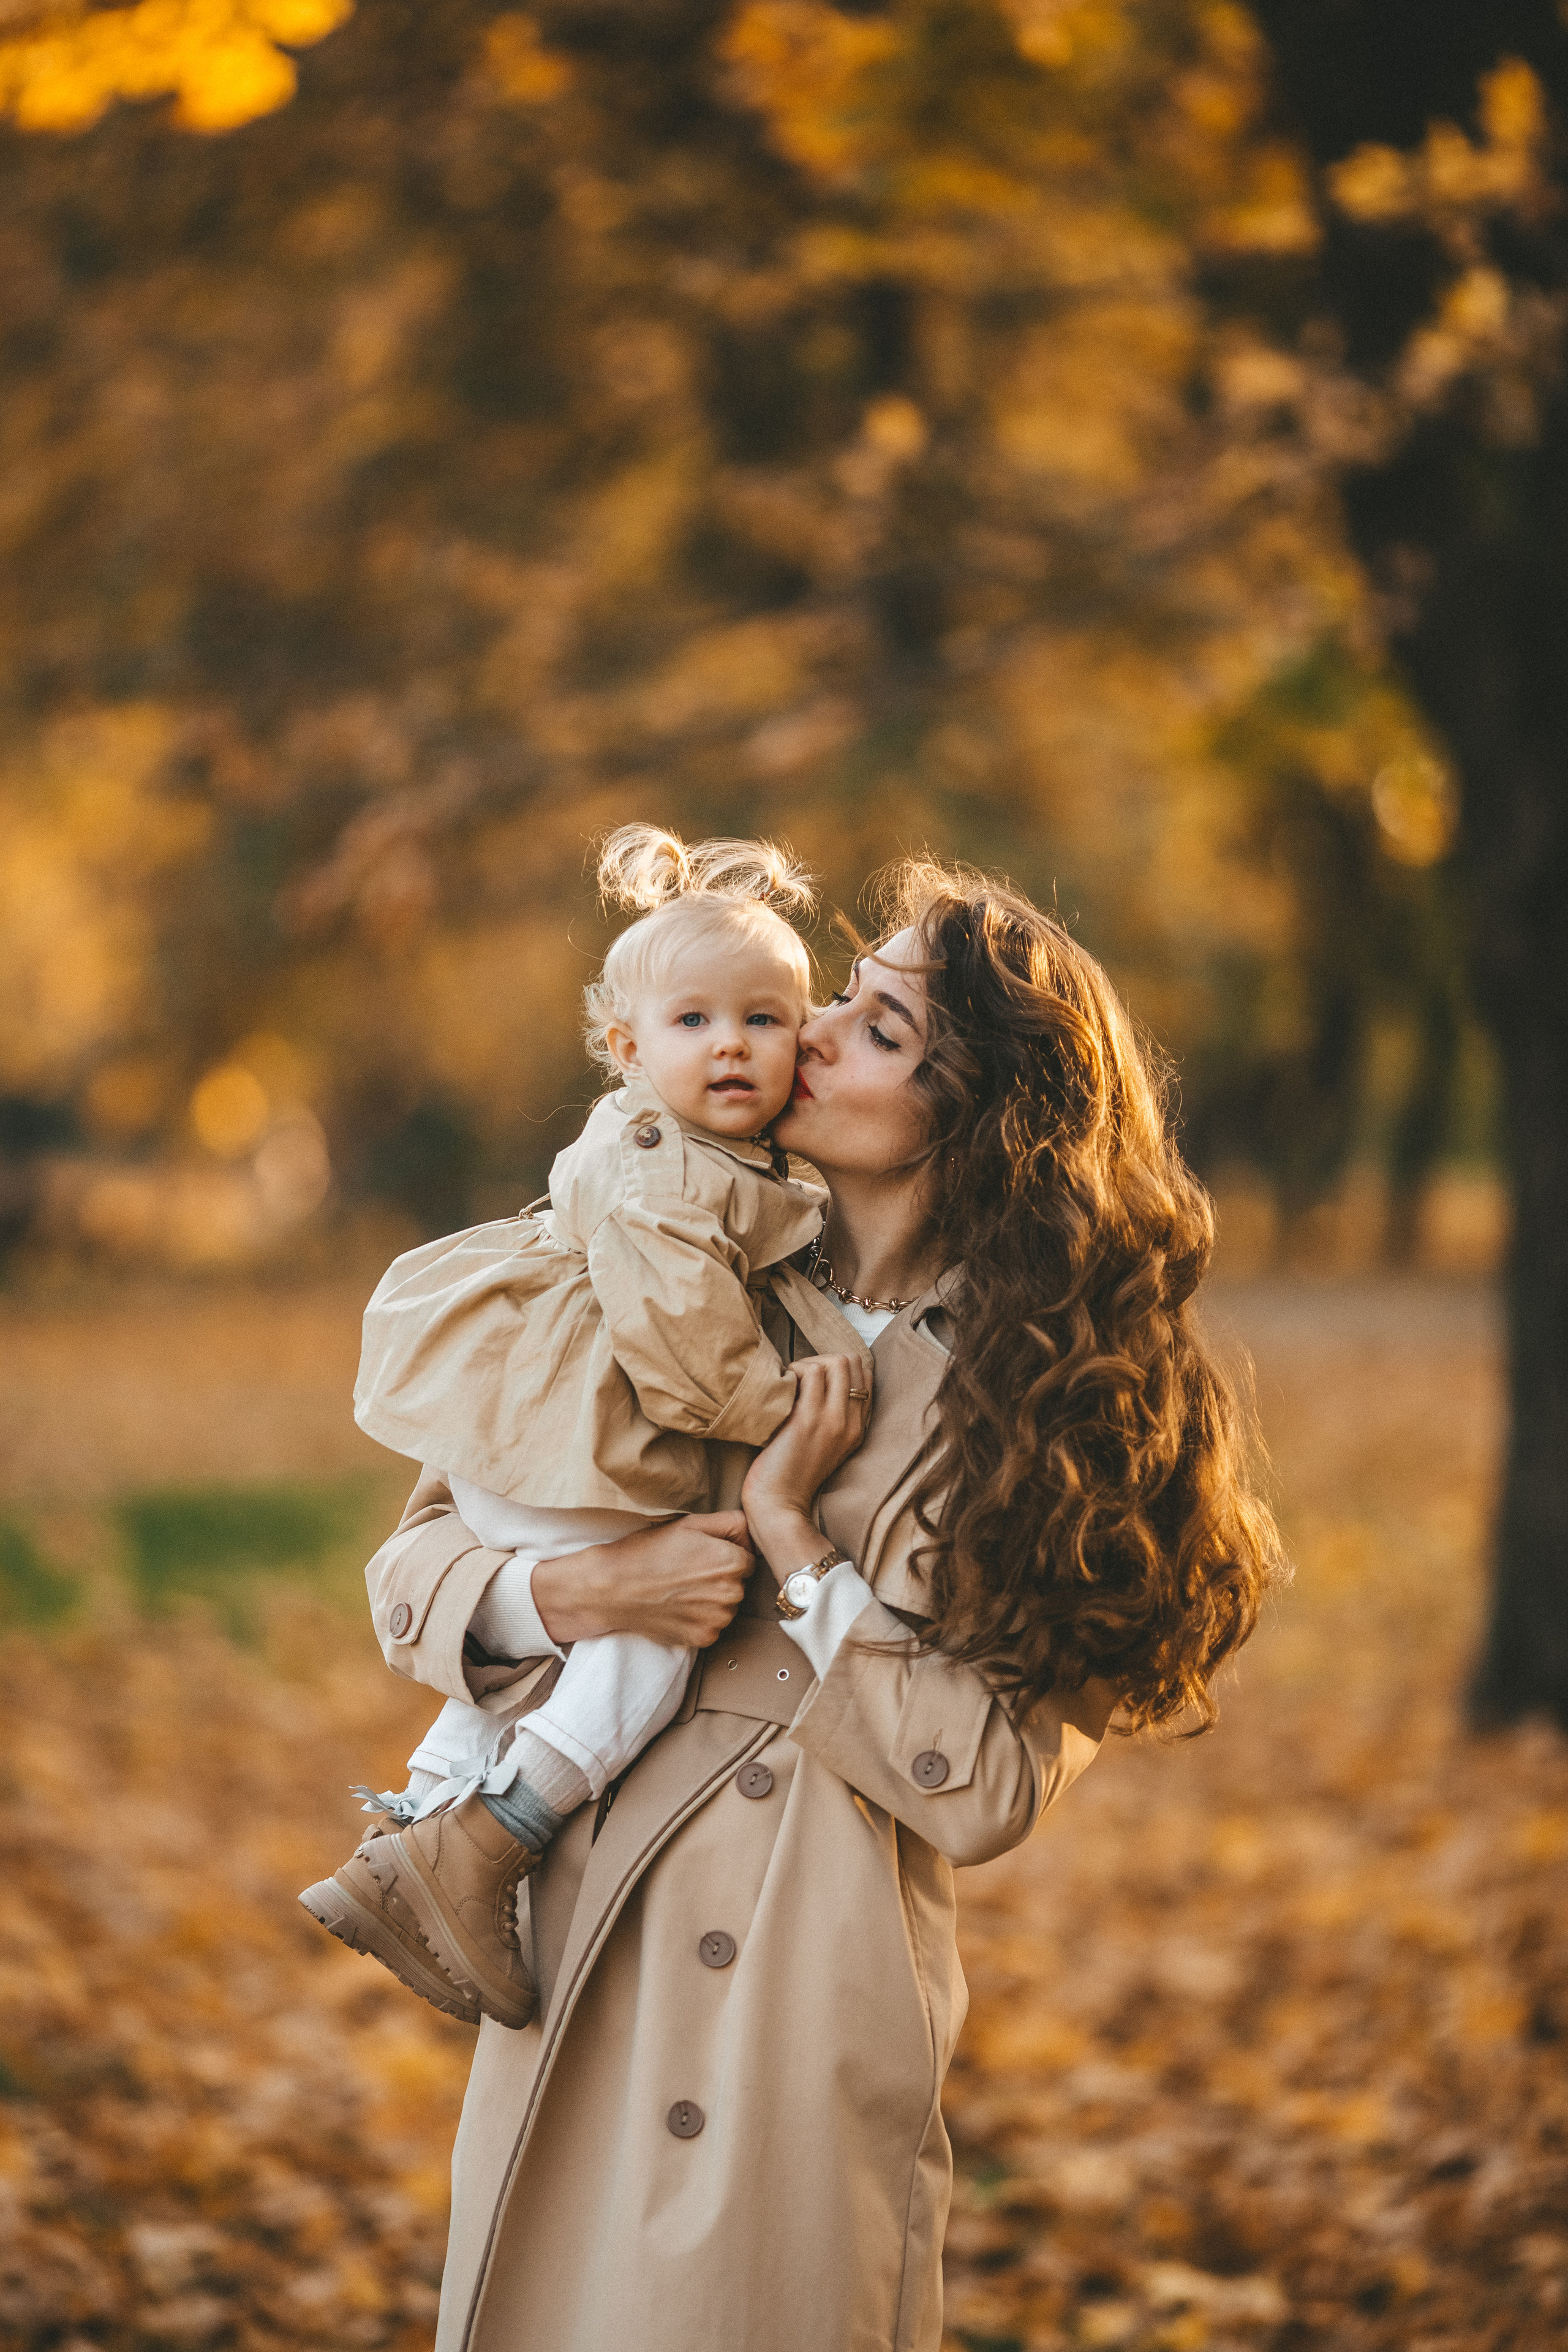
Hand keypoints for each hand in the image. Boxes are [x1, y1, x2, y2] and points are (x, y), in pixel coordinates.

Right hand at [531, 1512, 752, 1647]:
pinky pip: (714, 1626)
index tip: (703, 1555)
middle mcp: (731, 1593)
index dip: (727, 1554)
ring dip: (713, 1600)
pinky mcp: (704, 1638)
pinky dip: (700, 1618)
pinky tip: (678, 1606)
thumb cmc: (649, 1551)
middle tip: (689, 1571)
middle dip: (722, 1577)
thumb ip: (732, 1523)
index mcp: (731, 1562)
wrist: (614, 1588)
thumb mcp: (691, 1524)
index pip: (749, 1559)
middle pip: (739, 1583)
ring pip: (728, 1606)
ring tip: (681, 1589)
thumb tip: (753, 1531)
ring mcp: (718, 1619)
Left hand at [742, 1352, 871, 1581]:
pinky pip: (810, 1372)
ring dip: (806, 1365)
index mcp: (858, 1429)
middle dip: (822, 1360)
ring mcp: (833, 1420)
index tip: (811, 1384)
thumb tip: (814, 1380)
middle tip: (798, 1381)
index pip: (864, 1375)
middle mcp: (852, 1422)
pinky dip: (792, 1372)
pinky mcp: (808, 1420)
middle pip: (852, 1361)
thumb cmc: (790, 1474)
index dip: (835, 1369)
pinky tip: (779, 1394)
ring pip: (835, 1361)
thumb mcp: (822, 1445)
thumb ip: (828, 1417)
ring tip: (789, 1388)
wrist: (779, 1508)